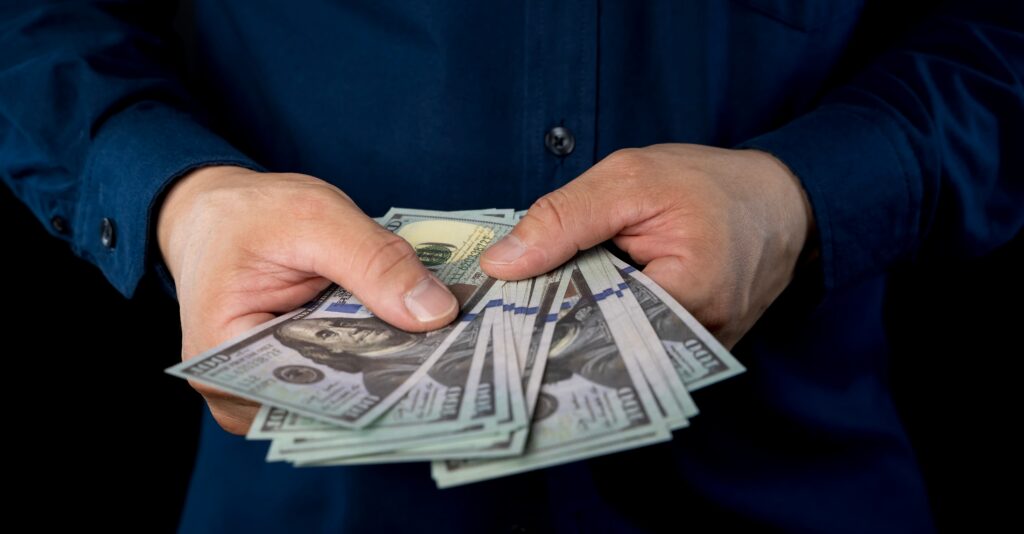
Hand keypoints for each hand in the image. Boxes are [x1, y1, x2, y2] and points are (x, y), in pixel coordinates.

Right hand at [157, 166, 457, 433]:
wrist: (219, 211)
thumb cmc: (250, 214)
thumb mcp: (314, 218)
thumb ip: (374, 262)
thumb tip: (437, 313)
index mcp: (220, 364)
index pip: (305, 396)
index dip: (373, 389)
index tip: (436, 374)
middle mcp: (242, 392)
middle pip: (329, 402)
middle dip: (393, 379)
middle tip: (460, 361)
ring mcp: (272, 389)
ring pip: (345, 391)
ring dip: (393, 367)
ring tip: (451, 350)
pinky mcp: (301, 373)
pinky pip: (347, 373)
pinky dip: (381, 353)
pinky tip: (424, 338)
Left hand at [480, 144, 812, 347]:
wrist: (782, 200)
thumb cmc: (710, 183)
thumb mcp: (631, 179)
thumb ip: (564, 219)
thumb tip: (502, 264)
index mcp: (689, 296)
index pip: (593, 323)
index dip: (543, 313)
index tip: (499, 308)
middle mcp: (698, 341)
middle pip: (605, 345)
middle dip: (558, 324)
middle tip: (507, 311)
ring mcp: (700, 351)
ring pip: (619, 348)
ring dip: (583, 324)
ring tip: (540, 307)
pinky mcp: (696, 350)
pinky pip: (640, 344)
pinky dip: (610, 323)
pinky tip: (583, 305)